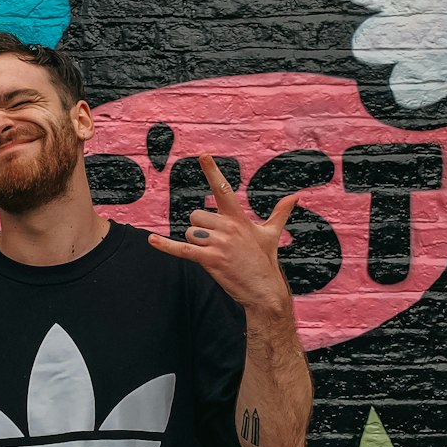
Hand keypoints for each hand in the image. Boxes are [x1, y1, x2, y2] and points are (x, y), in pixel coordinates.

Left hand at [148, 154, 297, 311]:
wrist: (264, 291)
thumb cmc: (265, 261)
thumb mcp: (271, 234)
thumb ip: (280, 213)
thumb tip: (295, 196)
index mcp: (239, 218)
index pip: (224, 189)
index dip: (212, 171)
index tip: (203, 155)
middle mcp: (228, 227)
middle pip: (196, 215)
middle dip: (200, 228)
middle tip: (217, 244)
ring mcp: (218, 244)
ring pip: (190, 232)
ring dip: (196, 243)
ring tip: (215, 255)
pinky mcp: (210, 260)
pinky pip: (182, 249)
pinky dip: (166, 246)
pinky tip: (151, 240)